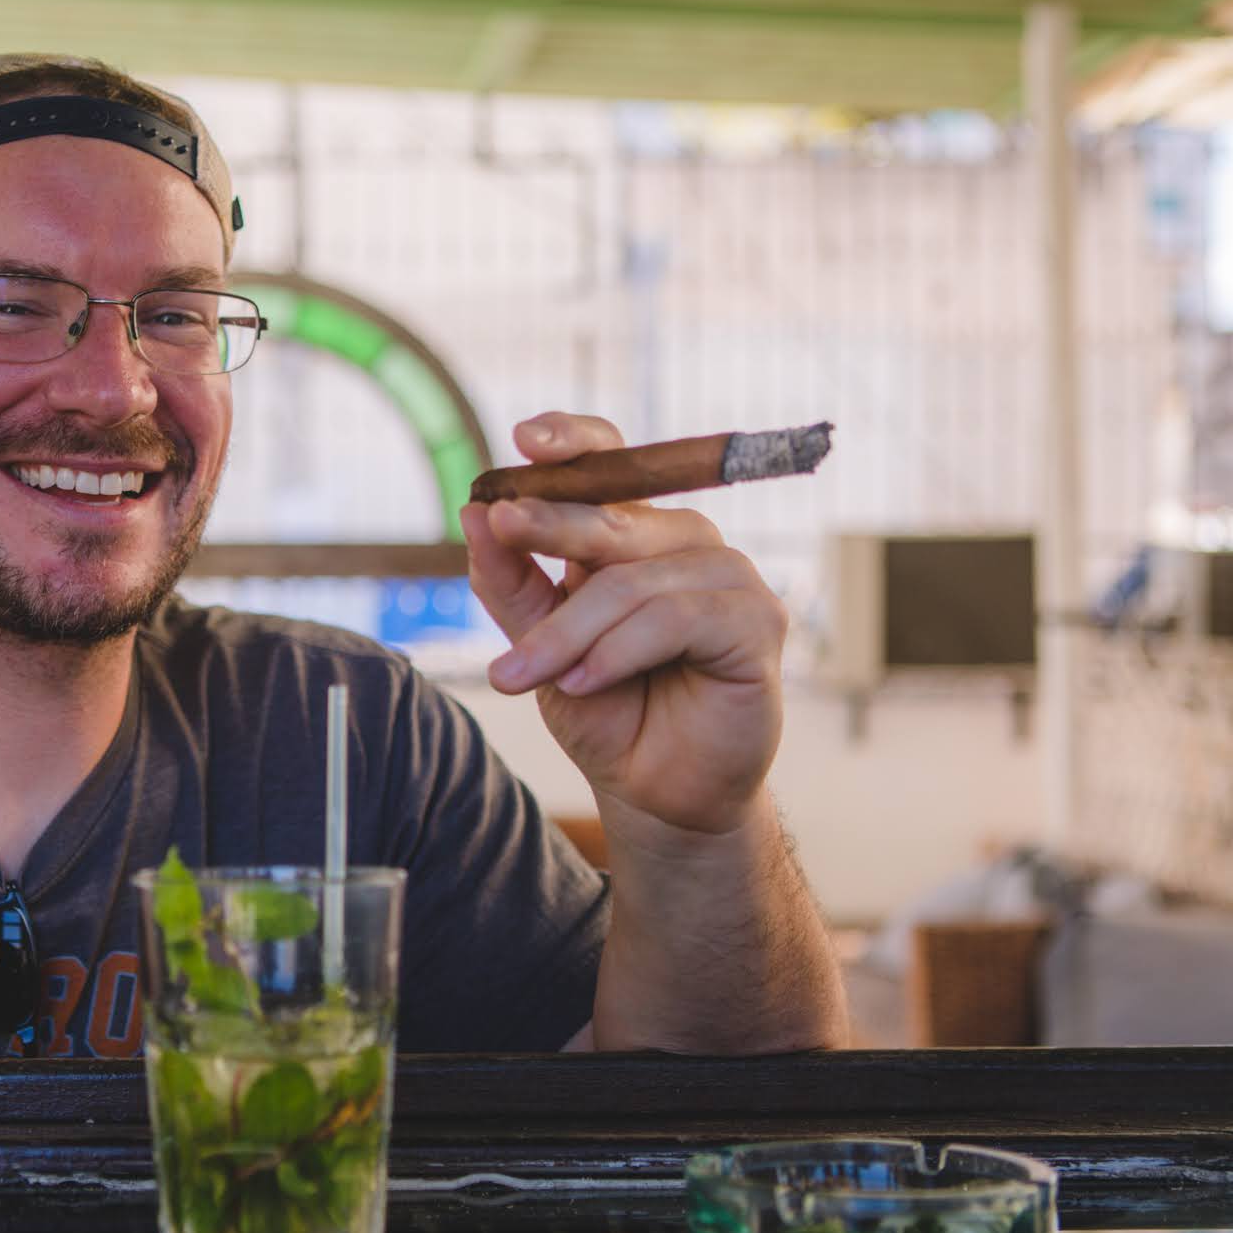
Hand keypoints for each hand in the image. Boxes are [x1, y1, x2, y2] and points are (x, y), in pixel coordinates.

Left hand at [461, 411, 786, 840]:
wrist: (656, 793)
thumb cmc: (607, 710)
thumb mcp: (539, 645)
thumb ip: (511, 583)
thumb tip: (475, 514)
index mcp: (637, 535)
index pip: (612, 464)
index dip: (573, 440)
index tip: (523, 439)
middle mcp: (687, 544)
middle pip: (613, 516)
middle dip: (548, 527)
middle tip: (498, 529)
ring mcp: (729, 578)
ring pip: (633, 581)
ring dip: (569, 631)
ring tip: (521, 675)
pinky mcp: (757, 622)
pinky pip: (675, 618)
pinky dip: (617, 652)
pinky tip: (583, 683)